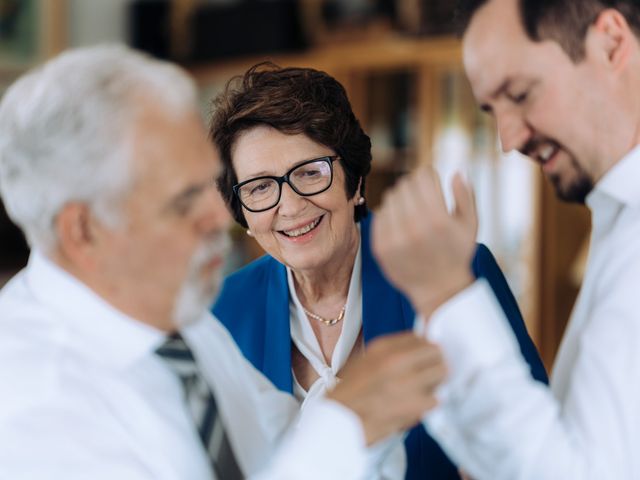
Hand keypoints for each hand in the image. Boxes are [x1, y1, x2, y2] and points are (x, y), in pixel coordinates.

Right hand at [327, 331, 445, 444]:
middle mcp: (396, 361)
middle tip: (429, 375)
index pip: (420, 338)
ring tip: (422, 392)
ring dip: (435, 383)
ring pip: (441, 374)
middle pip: (436, 353)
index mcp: (382, 348)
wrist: (335, 423)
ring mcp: (406, 383)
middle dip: (435, 364)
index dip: (424, 350)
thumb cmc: (347, 395)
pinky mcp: (414, 406)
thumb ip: (388, 354)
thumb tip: (415, 350)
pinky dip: (428, 404)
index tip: (423, 358)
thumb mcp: (362, 362)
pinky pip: (435, 400)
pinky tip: (414, 407)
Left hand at [372, 167, 477, 317]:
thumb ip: (465, 196)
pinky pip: (379, 216)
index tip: (430, 180)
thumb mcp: (471, 225)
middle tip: (421, 194)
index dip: (427, 174)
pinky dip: (390, 215)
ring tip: (412, 209)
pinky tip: (401, 222)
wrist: (438, 290)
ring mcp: (394, 238)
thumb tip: (457, 172)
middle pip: (404, 185)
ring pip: (390, 198)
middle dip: (414, 185)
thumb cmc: (457, 254)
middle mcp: (413, 228)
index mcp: (437, 219)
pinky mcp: (380, 247)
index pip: (422, 177)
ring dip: (401, 199)